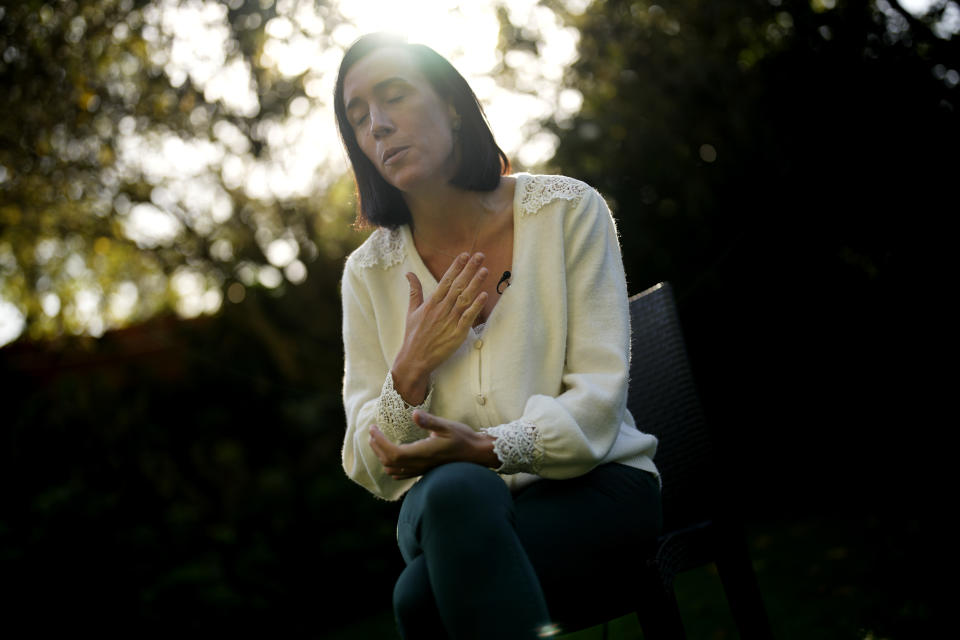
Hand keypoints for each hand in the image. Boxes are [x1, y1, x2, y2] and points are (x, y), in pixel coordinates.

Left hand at [369, 411, 498, 479]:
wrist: (476, 454)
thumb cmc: (463, 438)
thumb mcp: (447, 426)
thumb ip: (430, 421)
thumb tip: (414, 414)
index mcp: (422, 453)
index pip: (393, 453)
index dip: (379, 442)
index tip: (373, 428)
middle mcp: (419, 465)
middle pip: (389, 462)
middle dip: (376, 447)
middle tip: (372, 432)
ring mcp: (421, 470)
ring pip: (393, 470)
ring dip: (382, 456)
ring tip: (378, 442)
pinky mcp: (424, 470)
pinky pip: (401, 474)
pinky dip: (391, 465)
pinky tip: (392, 455)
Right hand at [391, 253, 487, 403]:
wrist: (414, 359)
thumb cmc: (413, 335)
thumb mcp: (411, 311)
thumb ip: (414, 291)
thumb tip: (409, 274)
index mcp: (431, 303)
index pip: (445, 280)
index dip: (456, 267)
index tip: (464, 255)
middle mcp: (441, 309)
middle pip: (457, 286)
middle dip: (469, 270)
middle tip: (479, 256)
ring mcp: (449, 321)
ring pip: (464, 299)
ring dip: (475, 284)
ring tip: (484, 270)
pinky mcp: (457, 334)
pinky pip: (468, 317)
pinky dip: (476, 306)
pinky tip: (484, 295)